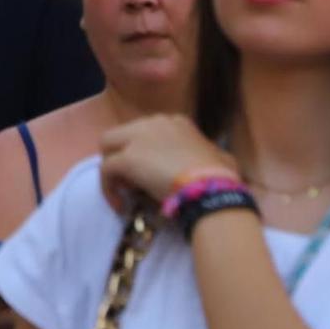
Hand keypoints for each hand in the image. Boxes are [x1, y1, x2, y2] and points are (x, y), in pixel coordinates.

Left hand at [97, 114, 235, 214]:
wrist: (211, 188)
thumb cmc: (220, 177)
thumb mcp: (222, 159)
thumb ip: (214, 156)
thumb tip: (223, 164)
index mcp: (176, 122)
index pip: (146, 132)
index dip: (144, 152)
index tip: (150, 173)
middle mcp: (154, 123)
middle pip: (122, 135)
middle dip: (121, 156)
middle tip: (132, 182)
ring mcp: (138, 138)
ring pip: (108, 147)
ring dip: (112, 169)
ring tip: (124, 193)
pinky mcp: (127, 158)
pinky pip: (106, 170)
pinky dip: (108, 188)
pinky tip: (119, 206)